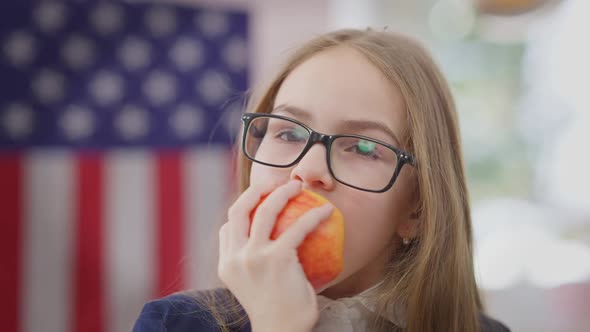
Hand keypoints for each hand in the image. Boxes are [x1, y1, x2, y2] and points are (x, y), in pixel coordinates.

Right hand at [218, 180, 333, 331]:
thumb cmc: (275, 312)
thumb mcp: (252, 286)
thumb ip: (252, 264)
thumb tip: (269, 242)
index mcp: (226, 265)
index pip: (227, 228)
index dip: (242, 211)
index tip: (260, 202)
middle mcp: (235, 257)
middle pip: (238, 210)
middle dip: (255, 190)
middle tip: (274, 184)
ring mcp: (254, 256)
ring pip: (265, 211)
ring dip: (282, 193)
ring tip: (298, 187)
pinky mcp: (277, 258)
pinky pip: (297, 228)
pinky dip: (313, 216)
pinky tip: (326, 212)